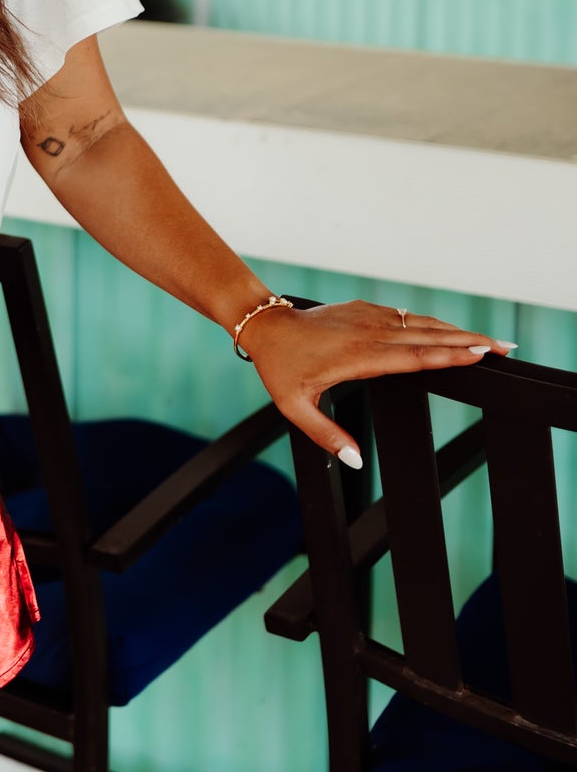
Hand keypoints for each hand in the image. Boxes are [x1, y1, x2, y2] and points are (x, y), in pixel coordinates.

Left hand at [242, 300, 515, 464]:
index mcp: (359, 356)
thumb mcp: (295, 408)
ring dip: (457, 331)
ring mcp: (369, 318)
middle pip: (429, 336)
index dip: (449, 354)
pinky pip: (407, 318)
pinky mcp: (366, 310)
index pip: (414, 356)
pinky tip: (454, 333)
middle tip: (505, 348)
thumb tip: (355, 460)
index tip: (480, 355)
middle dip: (469, 342)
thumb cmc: (280, 368)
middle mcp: (370, 332)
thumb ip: (327, 435)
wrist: (266, 325)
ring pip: (421, 323)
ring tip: (489, 343)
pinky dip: (434, 325)